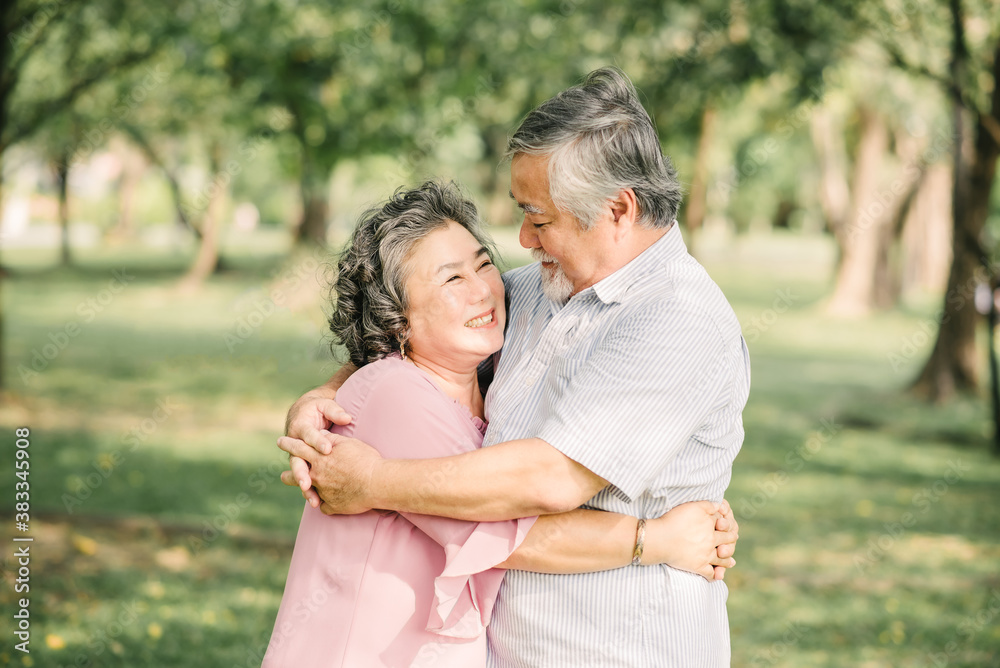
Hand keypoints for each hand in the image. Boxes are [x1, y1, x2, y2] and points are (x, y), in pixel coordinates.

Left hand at [278, 434, 381, 514]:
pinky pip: (324, 506)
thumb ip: (331, 439)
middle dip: (290, 475)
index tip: (280, 441)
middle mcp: (318, 476)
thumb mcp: (348, 443)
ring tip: (305, 491)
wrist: (377, 483)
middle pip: (297, 475)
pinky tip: (329, 502)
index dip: (289, 444)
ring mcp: (323, 493)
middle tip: (283, 476)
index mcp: (319, 458)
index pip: (299, 448)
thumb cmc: (365, 459)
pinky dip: (326, 503)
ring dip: (306, 491)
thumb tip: (321, 435)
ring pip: (309, 493)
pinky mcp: (332, 506)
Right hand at [282, 392, 352, 506]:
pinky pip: (306, 480)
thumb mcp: (325, 406)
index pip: (309, 435)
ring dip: (306, 488)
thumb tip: (347, 417)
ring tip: (313, 501)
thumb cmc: (316, 408)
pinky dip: (311, 492)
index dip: (318, 442)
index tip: (327, 449)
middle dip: (301, 473)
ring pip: (301, 475)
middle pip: (298, 461)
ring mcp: (300, 458)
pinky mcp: (306, 466)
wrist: (303, 413)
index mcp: (301, 427)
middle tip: (307, 483)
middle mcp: (297, 445)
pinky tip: (318, 504)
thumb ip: (335, 411)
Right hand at [643, 499, 738, 580]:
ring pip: (722, 559)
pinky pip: (710, 573)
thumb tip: (719, 506)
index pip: (724, 524)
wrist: (660, 539)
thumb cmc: (674, 520)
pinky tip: (717, 576)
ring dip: (727, 560)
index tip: (728, 525)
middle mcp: (712, 540)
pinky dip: (715, 575)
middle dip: (731, 540)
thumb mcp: (692, 506)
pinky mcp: (699, 567)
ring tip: (731, 562)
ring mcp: (706, 555)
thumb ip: (708, 505)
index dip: (727, 524)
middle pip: (727, 540)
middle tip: (733, 540)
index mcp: (711, 525)